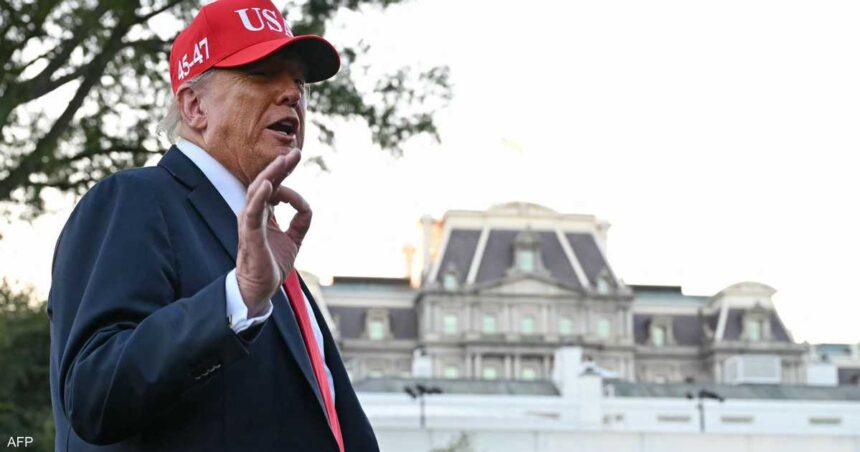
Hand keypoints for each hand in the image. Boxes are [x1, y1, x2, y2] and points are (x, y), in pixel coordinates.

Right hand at [235, 149, 311, 315]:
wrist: (259, 289)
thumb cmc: (271, 263)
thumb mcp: (293, 239)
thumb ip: (300, 221)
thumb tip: (307, 207)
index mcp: (264, 213)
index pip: (274, 185)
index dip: (285, 170)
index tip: (297, 156)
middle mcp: (254, 214)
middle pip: (265, 183)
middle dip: (280, 166)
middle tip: (295, 151)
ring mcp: (250, 223)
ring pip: (258, 192)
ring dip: (271, 175)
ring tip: (283, 161)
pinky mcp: (250, 234)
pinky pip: (253, 212)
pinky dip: (260, 197)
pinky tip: (269, 184)